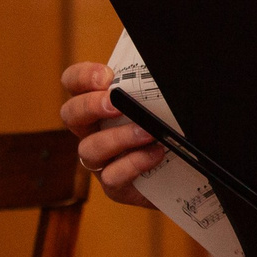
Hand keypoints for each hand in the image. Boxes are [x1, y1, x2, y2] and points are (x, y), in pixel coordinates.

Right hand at [58, 61, 160, 207]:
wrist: (185, 170)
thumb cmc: (167, 129)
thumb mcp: (158, 103)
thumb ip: (150, 87)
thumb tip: (160, 71)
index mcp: (99, 104)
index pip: (74, 83)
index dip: (81, 77)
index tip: (106, 77)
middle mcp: (93, 131)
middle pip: (70, 114)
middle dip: (90, 106)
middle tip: (115, 103)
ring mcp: (101, 160)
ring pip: (89, 148)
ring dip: (118, 137)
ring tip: (147, 132)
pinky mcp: (115, 185)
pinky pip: (112, 177)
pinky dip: (135, 163)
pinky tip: (156, 154)